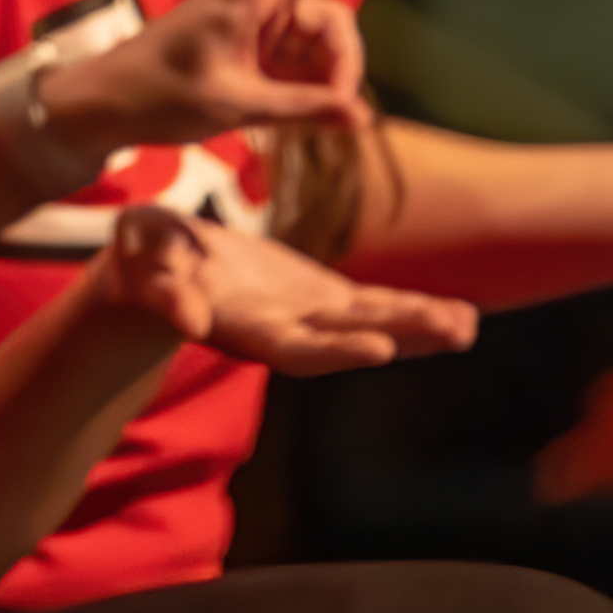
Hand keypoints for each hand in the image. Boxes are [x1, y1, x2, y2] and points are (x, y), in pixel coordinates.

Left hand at [41, 0, 434, 161]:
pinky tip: (315, 107)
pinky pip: (329, 60)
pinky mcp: (284, 39)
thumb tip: (362, 113)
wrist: (121, 107)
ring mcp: (278, 12)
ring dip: (339, 68)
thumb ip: (299, 109)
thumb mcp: (230, 107)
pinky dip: (329, 86)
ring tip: (322, 106)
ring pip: (339, 29)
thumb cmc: (161, 94)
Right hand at [87, 201, 478, 376]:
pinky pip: (374, 308)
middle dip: (400, 335)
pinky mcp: (320, 298)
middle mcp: (285, 331)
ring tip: (468, 326)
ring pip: (371, 324)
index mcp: (243, 328)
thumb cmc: (144, 262)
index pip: (295, 348)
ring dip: (419, 327)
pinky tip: (462, 316)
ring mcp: (308, 316)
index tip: (380, 347)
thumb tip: (186, 319)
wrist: (157, 268)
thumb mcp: (144, 263)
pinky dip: (415, 311)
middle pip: (347, 339)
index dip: (336, 350)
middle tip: (454, 333)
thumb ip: (164, 290)